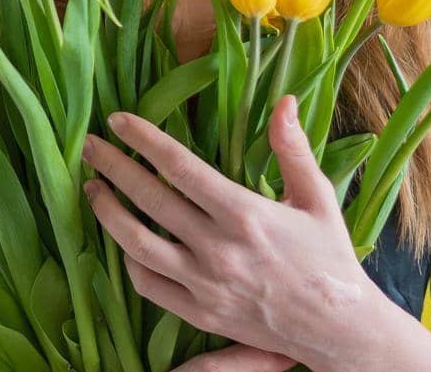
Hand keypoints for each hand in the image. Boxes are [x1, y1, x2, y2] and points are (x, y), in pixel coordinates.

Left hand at [80, 94, 379, 365]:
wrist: (341, 330)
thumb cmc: (331, 258)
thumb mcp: (317, 197)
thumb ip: (293, 149)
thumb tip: (284, 101)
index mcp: (244, 213)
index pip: (180, 167)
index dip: (144, 140)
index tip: (118, 120)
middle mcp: (218, 249)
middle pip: (149, 200)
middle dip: (113, 167)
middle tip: (89, 145)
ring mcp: (205, 284)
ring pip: (137, 245)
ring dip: (108, 213)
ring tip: (91, 188)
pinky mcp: (201, 313)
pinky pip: (150, 286)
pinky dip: (129, 261)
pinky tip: (121, 240)